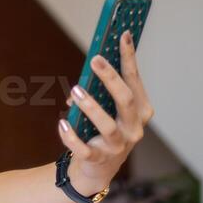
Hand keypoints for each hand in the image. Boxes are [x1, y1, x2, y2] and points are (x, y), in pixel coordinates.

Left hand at [58, 30, 155, 198]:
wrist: (98, 168)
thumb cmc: (103, 128)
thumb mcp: (107, 107)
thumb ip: (100, 90)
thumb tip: (86, 75)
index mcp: (140, 110)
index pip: (135, 79)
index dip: (129, 56)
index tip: (123, 34)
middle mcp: (134, 128)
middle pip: (127, 100)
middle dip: (111, 79)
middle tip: (95, 59)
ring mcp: (119, 146)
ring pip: (107, 125)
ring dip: (91, 107)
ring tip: (75, 90)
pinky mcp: (100, 160)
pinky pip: (85, 149)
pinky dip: (72, 137)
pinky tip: (62, 124)